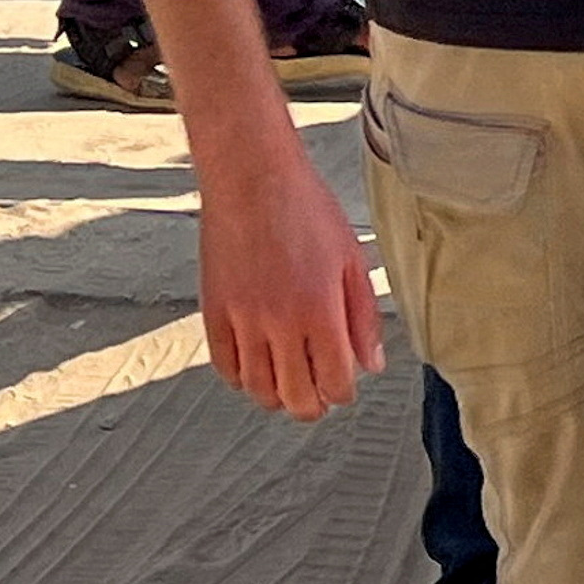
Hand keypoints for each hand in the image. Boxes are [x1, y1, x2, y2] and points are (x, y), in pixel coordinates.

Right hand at [198, 127, 383, 419]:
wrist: (251, 178)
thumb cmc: (305, 209)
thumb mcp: (352, 259)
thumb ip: (363, 317)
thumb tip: (370, 364)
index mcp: (320, 311)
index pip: (335, 382)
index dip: (343, 393)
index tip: (345, 387)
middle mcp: (279, 324)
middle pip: (296, 397)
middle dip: (313, 405)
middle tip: (320, 396)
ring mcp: (242, 320)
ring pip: (258, 390)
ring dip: (277, 397)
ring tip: (289, 387)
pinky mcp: (213, 312)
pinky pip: (224, 367)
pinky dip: (242, 379)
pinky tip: (257, 370)